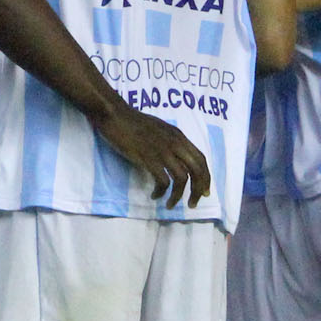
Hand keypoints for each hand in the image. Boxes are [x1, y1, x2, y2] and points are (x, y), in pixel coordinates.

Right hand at [92, 106, 212, 208]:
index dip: (206, 177)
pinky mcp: (148, 158)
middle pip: (197, 170)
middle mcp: (175, 143)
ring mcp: (162, 150)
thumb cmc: (133, 121)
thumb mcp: (160, 128)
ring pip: (181, 178)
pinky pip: (163, 181)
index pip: (201, 159)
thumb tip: (176, 158)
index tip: (204, 192)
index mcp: (179, 136)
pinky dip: (161, 192)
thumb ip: (170, 141)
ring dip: (178, 196)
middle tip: (192, 204)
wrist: (115, 114)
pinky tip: (154, 195)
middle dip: (197, 190)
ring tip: (170, 205)